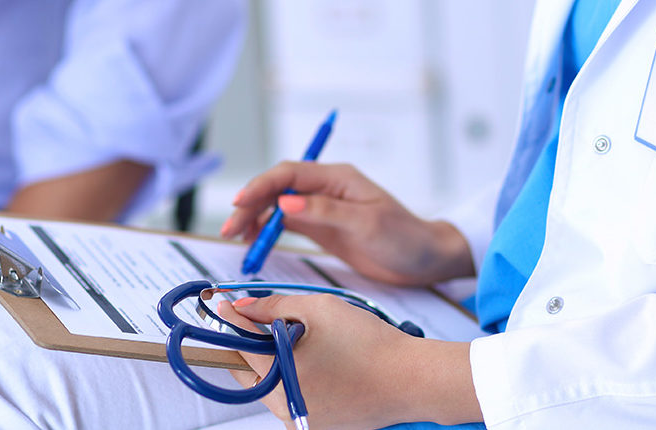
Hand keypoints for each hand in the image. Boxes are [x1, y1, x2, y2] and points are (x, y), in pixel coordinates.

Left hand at [217, 294, 481, 427]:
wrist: (415, 379)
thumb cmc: (371, 343)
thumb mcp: (319, 310)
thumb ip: (274, 307)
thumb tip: (243, 308)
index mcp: (281, 379)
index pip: (241, 346)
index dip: (232, 321)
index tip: (222, 304)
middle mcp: (285, 409)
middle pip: (250, 371)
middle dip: (249, 343)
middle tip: (253, 319)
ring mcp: (301, 421)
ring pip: (269, 384)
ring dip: (271, 360)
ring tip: (291, 336)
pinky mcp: (318, 425)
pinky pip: (291, 397)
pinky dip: (292, 376)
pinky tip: (310, 359)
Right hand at [221, 162, 473, 284]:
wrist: (425, 260)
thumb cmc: (404, 238)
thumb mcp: (365, 224)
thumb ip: (324, 212)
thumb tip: (285, 202)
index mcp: (337, 179)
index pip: (289, 174)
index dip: (260, 186)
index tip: (239, 204)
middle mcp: (326, 189)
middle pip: (277, 189)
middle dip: (251, 206)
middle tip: (230, 230)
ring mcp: (322, 208)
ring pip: (277, 206)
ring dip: (255, 219)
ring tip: (235, 238)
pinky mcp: (322, 228)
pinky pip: (286, 224)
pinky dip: (267, 231)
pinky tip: (254, 242)